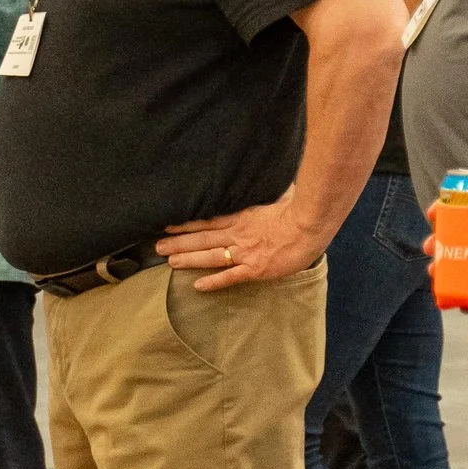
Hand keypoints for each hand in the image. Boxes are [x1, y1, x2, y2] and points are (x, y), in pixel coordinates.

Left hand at [160, 197, 324, 291]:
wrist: (309, 225)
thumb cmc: (298, 208)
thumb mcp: (276, 194)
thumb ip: (264, 192)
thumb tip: (263, 181)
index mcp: (242, 217)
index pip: (208, 221)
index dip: (186, 224)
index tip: (168, 224)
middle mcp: (238, 235)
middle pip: (203, 239)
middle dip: (179, 242)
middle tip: (158, 246)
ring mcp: (245, 253)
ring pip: (211, 257)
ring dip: (189, 259)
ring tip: (170, 262)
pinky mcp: (255, 269)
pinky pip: (230, 277)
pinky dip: (213, 282)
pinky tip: (197, 286)